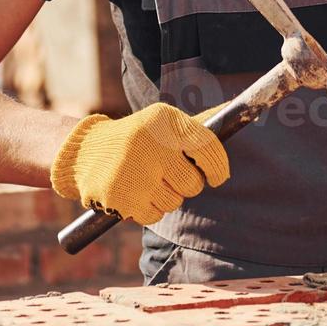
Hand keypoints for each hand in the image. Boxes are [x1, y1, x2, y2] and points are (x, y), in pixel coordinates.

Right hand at [50, 103, 229, 224]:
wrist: (86, 152)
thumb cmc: (137, 136)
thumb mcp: (163, 121)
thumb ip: (198, 125)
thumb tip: (240, 110)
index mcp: (164, 120)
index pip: (208, 147)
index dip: (217, 167)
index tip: (216, 176)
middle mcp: (150, 143)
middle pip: (193, 183)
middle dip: (186, 183)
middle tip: (169, 173)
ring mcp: (134, 171)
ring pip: (175, 201)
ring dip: (167, 196)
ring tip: (148, 179)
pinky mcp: (121, 197)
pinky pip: (155, 215)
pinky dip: (150, 208)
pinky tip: (136, 191)